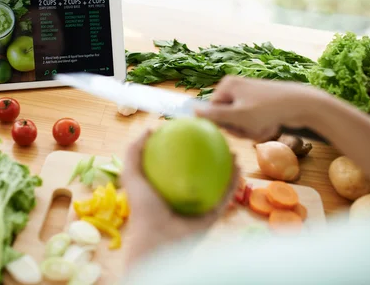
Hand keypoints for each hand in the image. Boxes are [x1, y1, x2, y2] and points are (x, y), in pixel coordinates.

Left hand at [121, 130, 240, 267]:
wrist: (158, 240)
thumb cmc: (142, 209)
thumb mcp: (131, 175)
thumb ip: (134, 151)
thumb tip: (149, 129)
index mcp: (165, 189)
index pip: (177, 164)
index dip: (186, 148)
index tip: (193, 131)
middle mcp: (183, 197)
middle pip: (200, 172)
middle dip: (210, 156)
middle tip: (216, 139)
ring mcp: (198, 208)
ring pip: (218, 184)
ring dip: (228, 169)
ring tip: (233, 151)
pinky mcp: (211, 217)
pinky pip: (226, 197)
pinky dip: (233, 183)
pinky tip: (238, 167)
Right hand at [196, 76, 320, 141]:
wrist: (303, 104)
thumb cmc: (268, 109)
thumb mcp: (238, 116)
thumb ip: (214, 115)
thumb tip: (192, 110)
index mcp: (227, 85)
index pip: (213, 110)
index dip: (224, 123)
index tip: (237, 127)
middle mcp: (236, 87)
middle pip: (227, 117)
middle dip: (240, 128)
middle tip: (253, 129)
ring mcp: (249, 94)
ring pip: (241, 122)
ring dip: (252, 130)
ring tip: (265, 128)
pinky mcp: (261, 102)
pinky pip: (253, 120)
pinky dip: (261, 127)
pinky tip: (272, 126)